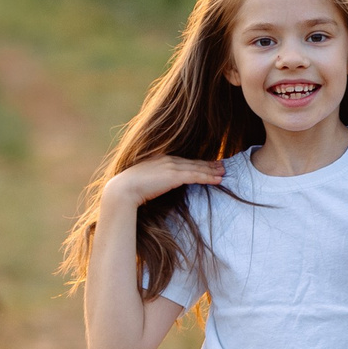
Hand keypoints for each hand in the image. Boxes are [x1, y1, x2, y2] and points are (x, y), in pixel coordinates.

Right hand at [107, 155, 224, 206]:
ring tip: (224, 173)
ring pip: (197, 168)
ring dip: (212, 171)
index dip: (197, 163)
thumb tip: (159, 187)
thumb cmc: (130, 189)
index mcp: (161, 159)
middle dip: (209, 164)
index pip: (184, 161)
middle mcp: (168, 160)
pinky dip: (208, 177)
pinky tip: (217, 180)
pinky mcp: (174, 175)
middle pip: (193, 162)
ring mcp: (171, 166)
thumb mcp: (144, 181)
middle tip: (222, 166)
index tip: (208, 165)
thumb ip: (155, 180)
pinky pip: (195, 176)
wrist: (124, 189)